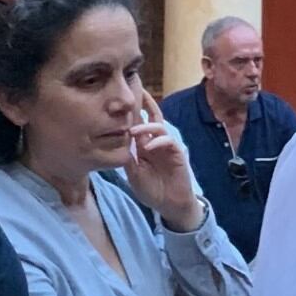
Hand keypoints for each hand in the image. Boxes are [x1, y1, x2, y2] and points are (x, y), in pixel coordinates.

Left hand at [123, 86, 203, 231]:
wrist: (170, 205)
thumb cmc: (152, 190)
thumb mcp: (134, 174)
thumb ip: (128, 158)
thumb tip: (118, 142)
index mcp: (144, 145)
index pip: (139, 124)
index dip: (131, 112)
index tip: (121, 100)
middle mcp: (155, 142)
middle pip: (152, 117)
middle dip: (146, 103)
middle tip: (137, 90)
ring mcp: (167, 147)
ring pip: (159, 127)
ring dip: (147, 127)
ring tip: (133, 131)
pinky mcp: (177, 154)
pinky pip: (169, 142)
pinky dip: (158, 141)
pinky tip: (148, 147)